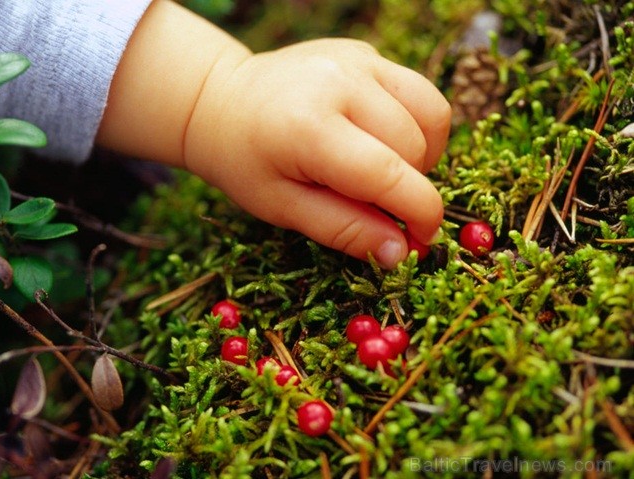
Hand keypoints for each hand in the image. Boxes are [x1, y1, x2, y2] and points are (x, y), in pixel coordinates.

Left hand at [184, 39, 449, 267]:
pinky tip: (381, 140)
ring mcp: (356, 60)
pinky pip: (418, 92)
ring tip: (385, 171)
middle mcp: (339, 82)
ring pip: (430, 114)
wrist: (221, 103)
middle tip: (378, 204)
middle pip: (414, 146)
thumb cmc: (245, 162)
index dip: (419, 212)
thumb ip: (344, 229)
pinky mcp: (365, 53)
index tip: (422, 238)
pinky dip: (415, 125)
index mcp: (310, 128)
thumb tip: (401, 252)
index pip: (388, 174)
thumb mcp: (283, 208)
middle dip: (410, 187)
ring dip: (421, 154)